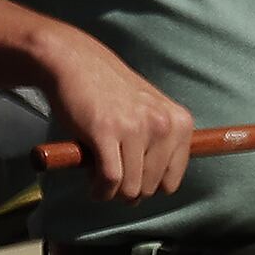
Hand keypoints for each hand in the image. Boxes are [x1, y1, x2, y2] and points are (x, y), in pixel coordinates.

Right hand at [35, 30, 197, 199]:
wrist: (76, 62)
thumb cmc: (109, 90)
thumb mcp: (151, 111)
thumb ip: (161, 144)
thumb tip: (160, 187)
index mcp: (179, 122)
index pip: (172, 181)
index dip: (148, 185)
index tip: (133, 178)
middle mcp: (163, 125)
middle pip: (150, 189)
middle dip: (127, 189)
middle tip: (112, 171)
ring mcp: (135, 128)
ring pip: (130, 189)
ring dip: (111, 192)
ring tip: (100, 173)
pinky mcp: (106, 132)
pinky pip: (110, 180)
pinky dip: (99, 190)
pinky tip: (92, 184)